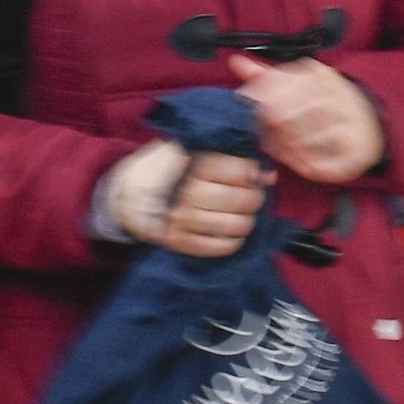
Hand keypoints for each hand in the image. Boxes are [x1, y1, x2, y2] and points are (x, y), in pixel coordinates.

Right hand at [106, 138, 269, 258]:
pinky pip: (217, 247)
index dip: (252, 173)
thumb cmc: (179, 173)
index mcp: (194, 164)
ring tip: (243, 217)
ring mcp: (180, 217)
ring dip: (245, 222)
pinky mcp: (177, 240)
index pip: (241, 170)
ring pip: (234, 225)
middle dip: (253, 199)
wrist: (136, 195)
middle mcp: (186, 190)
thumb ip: (235, 161)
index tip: (251, 175)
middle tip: (251, 198)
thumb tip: (268, 176)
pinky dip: (231, 242)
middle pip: (241, 199)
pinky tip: (232, 235)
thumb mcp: (203, 156)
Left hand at [233, 52, 384, 184]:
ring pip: (305, 141)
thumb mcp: (296, 84)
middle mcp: (337, 97)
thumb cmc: (322, 102)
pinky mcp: (357, 152)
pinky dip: (308, 167)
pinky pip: (324, 164)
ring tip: (281, 150)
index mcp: (319, 76)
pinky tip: (301, 164)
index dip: (261, 107)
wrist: (369, 122)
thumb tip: (235, 61)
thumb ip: (265, 76)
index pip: (281, 90)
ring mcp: (350, 125)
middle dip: (272, 131)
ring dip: (287, 150)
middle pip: (290, 117)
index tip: (254, 118)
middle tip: (264, 139)